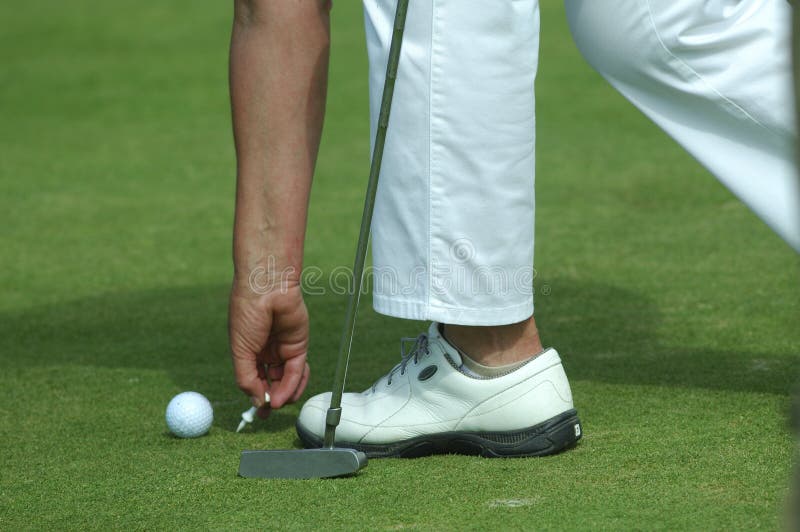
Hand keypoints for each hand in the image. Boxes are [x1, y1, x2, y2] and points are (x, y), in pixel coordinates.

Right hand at [228, 279, 309, 415]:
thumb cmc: (247, 314)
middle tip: (267, 413)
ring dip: (283, 395)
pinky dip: (294, 384)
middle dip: (270, 399)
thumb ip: (246, 378)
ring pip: (286, 380)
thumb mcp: (240, 350)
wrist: (266, 289)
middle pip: (272, 382)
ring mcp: (283, 349)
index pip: (254, 380)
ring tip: (276, 403)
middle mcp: (266, 352)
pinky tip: (286, 394)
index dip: (256, 397)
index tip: (257, 415)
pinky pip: (298, 370)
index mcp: (248, 351)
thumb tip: (256, 402)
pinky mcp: (299, 345)